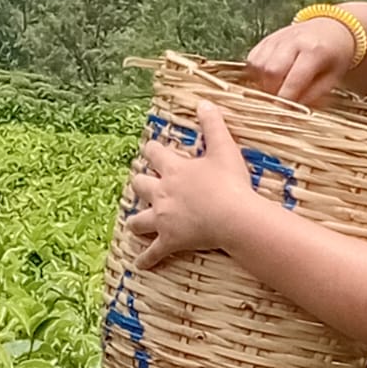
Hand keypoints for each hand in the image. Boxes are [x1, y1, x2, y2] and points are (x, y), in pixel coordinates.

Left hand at [127, 101, 253, 271]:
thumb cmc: (230, 182)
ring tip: (134, 224)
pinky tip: (139, 265)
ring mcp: (163, 218)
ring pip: (138, 219)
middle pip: (140, 185)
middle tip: (142, 184)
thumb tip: (204, 102)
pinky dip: (146, 259)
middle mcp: (162, 192)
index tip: (151, 148)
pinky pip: (153, 253)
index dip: (152, 150)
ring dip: (136, 221)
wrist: (232, 216)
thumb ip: (213, 124)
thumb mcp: (224, 148)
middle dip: (140, 183)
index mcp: (173, 169)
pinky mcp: (170, 240)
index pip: (154, 153)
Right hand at [246, 17, 357, 104]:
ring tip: (274, 90)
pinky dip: (256, 73)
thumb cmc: (335, 56)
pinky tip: (268, 79)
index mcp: (314, 51)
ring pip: (258, 64)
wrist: (333, 28)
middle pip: (271, 71)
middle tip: (278, 102)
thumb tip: (291, 111)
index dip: (286, 100)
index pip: (294, 80)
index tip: (282, 115)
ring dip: (262, 83)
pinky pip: (252, 58)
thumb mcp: (332, 78)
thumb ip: (312, 95)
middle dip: (271, 92)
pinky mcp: (267, 38)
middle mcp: (294, 41)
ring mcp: (278, 37)